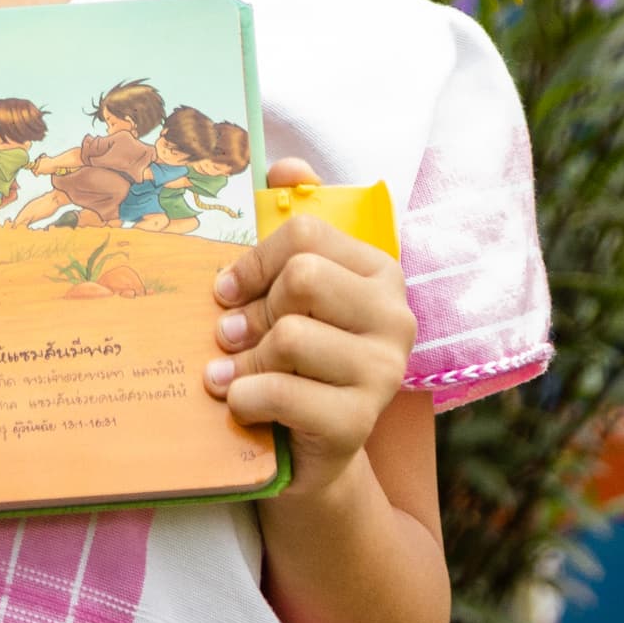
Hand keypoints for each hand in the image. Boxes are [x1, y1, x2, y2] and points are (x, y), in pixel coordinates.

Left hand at [206, 160, 413, 496]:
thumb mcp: (291, 294)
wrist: (311, 458)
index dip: (253, 260)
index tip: (228, 290)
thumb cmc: (296, 363)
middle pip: (302, 277)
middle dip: (253, 310)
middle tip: (228, 335)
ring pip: (290, 336)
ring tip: (227, 375)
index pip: (305, 235)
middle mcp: (396, 317)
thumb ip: (293, 225)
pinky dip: (245, 397)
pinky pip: (283, 391)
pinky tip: (238, 403)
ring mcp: (384, 372)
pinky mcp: (359, 422)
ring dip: (241, 360)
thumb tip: (287, 165)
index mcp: (380, 273)